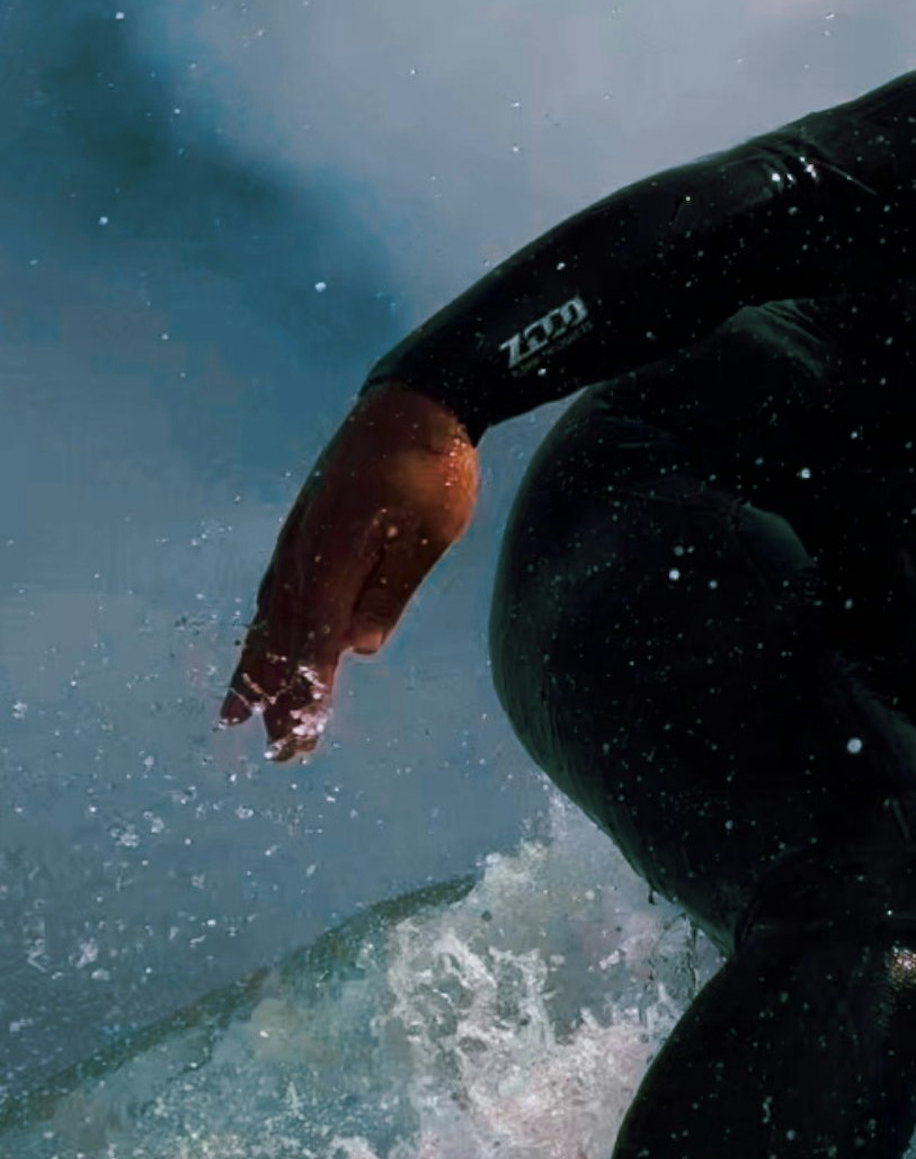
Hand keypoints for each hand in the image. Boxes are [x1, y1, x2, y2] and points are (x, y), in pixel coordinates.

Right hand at [218, 386, 479, 761]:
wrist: (414, 404)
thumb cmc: (432, 468)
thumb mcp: (427, 533)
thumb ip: (391, 590)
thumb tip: (358, 648)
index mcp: (334, 555)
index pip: (316, 638)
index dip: (308, 691)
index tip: (300, 737)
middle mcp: (304, 552)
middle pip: (284, 639)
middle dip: (280, 699)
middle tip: (281, 754)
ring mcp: (298, 540)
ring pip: (271, 619)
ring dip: (259, 671)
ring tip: (240, 717)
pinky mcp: (304, 530)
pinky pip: (276, 593)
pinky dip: (266, 631)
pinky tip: (264, 651)